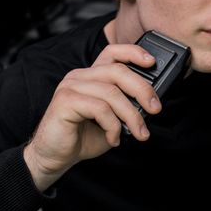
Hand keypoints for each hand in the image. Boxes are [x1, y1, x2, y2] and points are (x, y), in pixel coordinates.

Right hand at [24, 44, 161, 190]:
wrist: (55, 157)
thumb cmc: (82, 137)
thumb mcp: (112, 119)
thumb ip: (127, 107)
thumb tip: (150, 104)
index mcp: (91, 76)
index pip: (113, 53)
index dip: (133, 52)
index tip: (152, 62)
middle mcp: (80, 76)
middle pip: (118, 71)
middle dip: (142, 89)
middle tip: (155, 108)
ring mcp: (71, 86)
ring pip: (112, 93)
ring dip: (131, 115)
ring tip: (138, 133)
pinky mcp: (65, 101)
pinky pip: (100, 108)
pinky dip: (113, 126)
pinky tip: (113, 139)